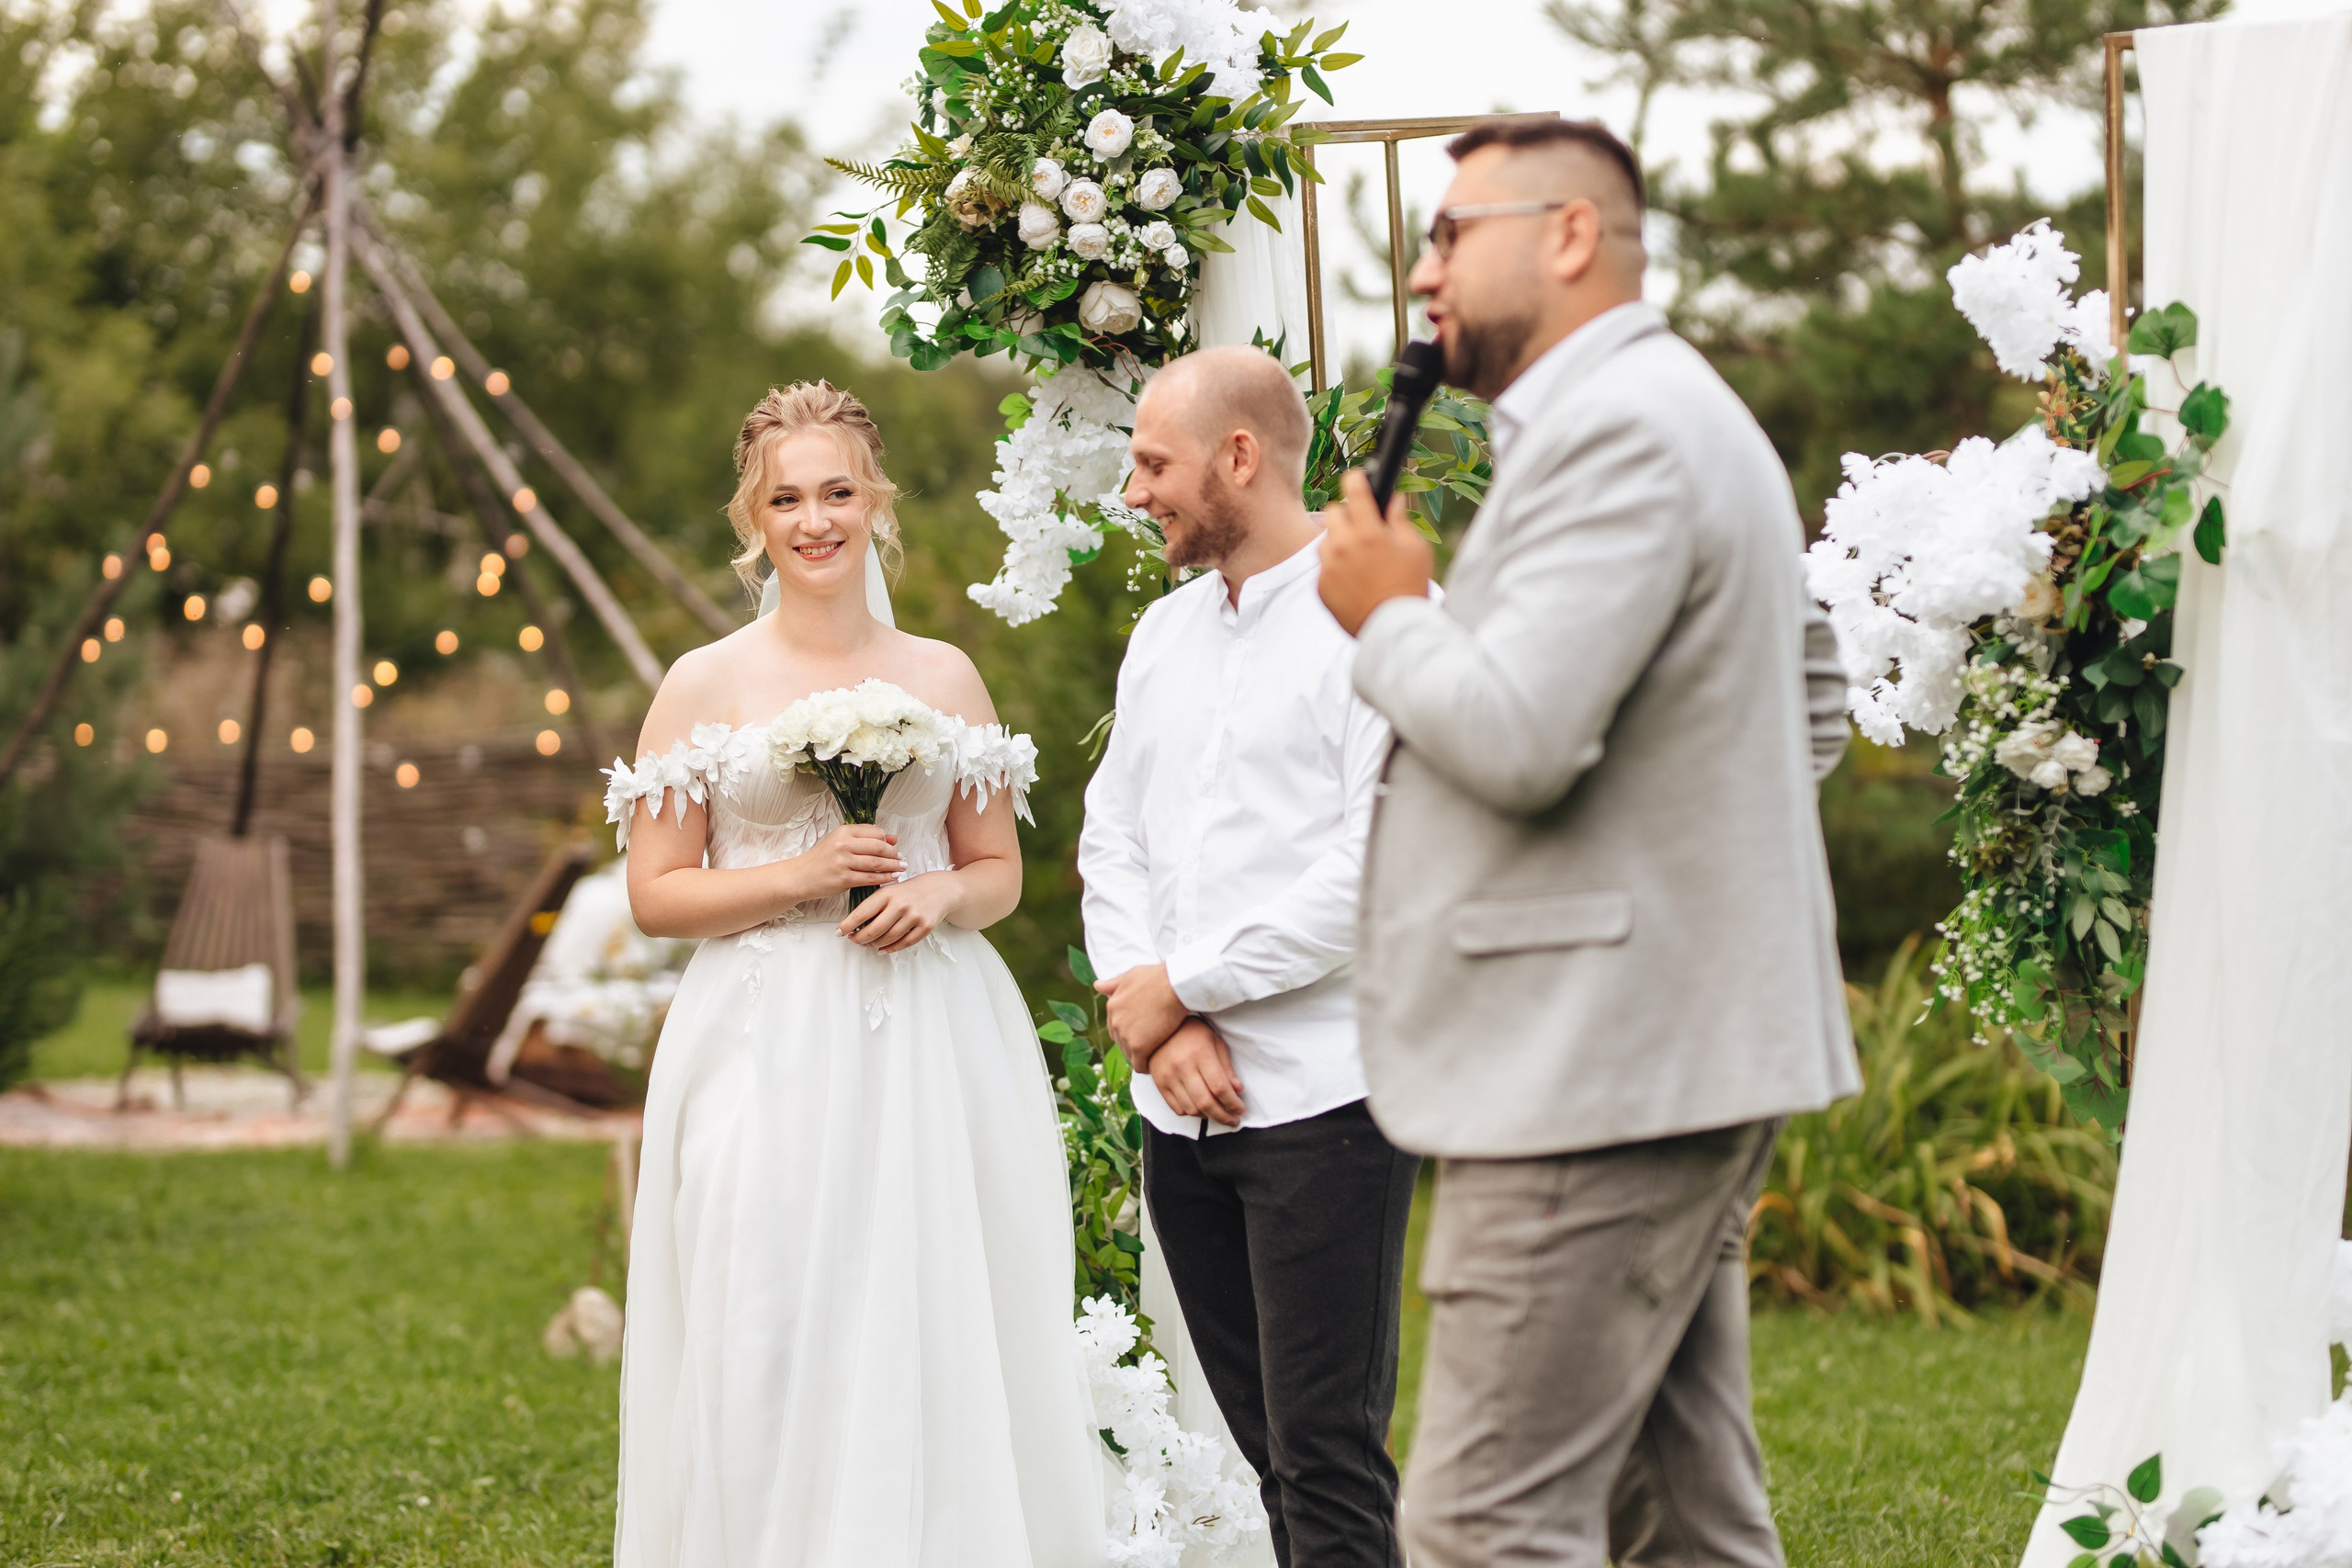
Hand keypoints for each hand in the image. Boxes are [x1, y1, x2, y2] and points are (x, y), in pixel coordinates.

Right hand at [798, 824, 902, 899]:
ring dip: (892, 866)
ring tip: (900, 868)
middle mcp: (843, 844)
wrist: (801, 876)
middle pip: (879, 847)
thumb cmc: (823, 859)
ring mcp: (843, 861)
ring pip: (876, 863)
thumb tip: (894, 838)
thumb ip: (867, 839)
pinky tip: (892, 878)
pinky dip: (884, 878)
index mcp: (844, 831)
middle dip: (894, 854)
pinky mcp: (843, 878)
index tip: (894, 848)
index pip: (876, 832)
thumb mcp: (842, 842)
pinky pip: (870, 878)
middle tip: (901, 859)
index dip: (888, 841)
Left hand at [838, 870, 957, 953]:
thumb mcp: (891, 890)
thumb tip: (854, 923)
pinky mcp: (925, 926)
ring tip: (868, 944)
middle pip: (874, 930)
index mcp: (888, 893)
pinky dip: (891, 949)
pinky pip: (904, 943)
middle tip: (854, 940)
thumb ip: (875, 904)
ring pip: (888, 939)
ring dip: (874, 945)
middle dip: (860, 939)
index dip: (848, 925)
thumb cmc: (910, 891)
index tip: (839, 932)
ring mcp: (914, 916)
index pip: (862, 912)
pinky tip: (883, 949)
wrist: (941, 889)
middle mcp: (900, 904)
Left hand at [1095, 963, 1187, 1069]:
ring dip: (1141, 1056)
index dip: (1129, 1032)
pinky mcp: (1140, 1047)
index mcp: (1112, 1006)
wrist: (1174, 985)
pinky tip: (1156, 1064)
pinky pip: (1139, 1065)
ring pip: (1130, 1055)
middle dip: (1134, 1045)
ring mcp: (1126, 1035)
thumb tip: (1096, 985)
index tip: (1143, 1033)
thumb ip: (1113, 984)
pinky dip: (1147, 1066)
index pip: (1115, 1027)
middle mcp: (1115, 1022)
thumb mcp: (1131, 975)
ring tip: (1155, 1056)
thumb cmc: (1157, 977)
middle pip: (1121, 1043)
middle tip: (1151, 1046)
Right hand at [1150, 1019, 1244, 1127]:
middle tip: (1233, 1121)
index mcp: (1200, 1054)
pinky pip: (1177, 1108)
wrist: (1159, 1028)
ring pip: (1192, 1109)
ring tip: (1219, 1114)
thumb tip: (1238, 1090)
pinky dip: (1192, 1113)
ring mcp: (1169, 1077)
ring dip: (1209, 1117)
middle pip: (1206, 1103)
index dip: (1233, 1103)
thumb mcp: (1215, 1042)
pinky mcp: (1160, 1084)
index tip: (1241, 1110)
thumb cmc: (1193, 1032)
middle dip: (1223, 1117)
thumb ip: (1226, 1067)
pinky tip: (1201, 1109)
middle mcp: (1183, 1067)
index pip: (1220, 1087)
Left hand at [1318, 469, 1433, 635]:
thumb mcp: (1416, 549)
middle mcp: (1343, 546)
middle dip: (1348, 515)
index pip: (1353, 490)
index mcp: (1369, 532)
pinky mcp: (1320, 586)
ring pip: (1325, 539)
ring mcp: (1328, 567)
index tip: (1357, 478)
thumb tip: (1393, 499)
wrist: (1393, 628)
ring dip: (1338, 541)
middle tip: (1364, 528)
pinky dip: (1335, 567)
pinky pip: (1324, 566)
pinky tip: (1354, 579)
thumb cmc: (1410, 586)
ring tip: (1358, 557)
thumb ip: (1401, 520)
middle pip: (1333, 512)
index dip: (1356, 479)